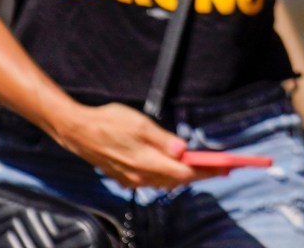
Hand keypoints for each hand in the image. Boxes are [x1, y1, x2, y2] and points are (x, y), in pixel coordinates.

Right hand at [53, 102, 213, 188]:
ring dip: (184, 176)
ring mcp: (130, 178)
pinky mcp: (124, 176)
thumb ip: (163, 140)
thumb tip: (183, 150)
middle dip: (200, 174)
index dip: (207, 171)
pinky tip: (173, 168)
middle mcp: (139, 175)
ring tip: (203, 168)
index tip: (225, 168)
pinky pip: (151, 180)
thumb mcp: (141, 124)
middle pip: (176, 180)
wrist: (78, 131)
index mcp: (146, 162)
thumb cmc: (109, 122)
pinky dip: (167, 176)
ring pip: (164, 182)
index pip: (184, 172)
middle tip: (220, 168)